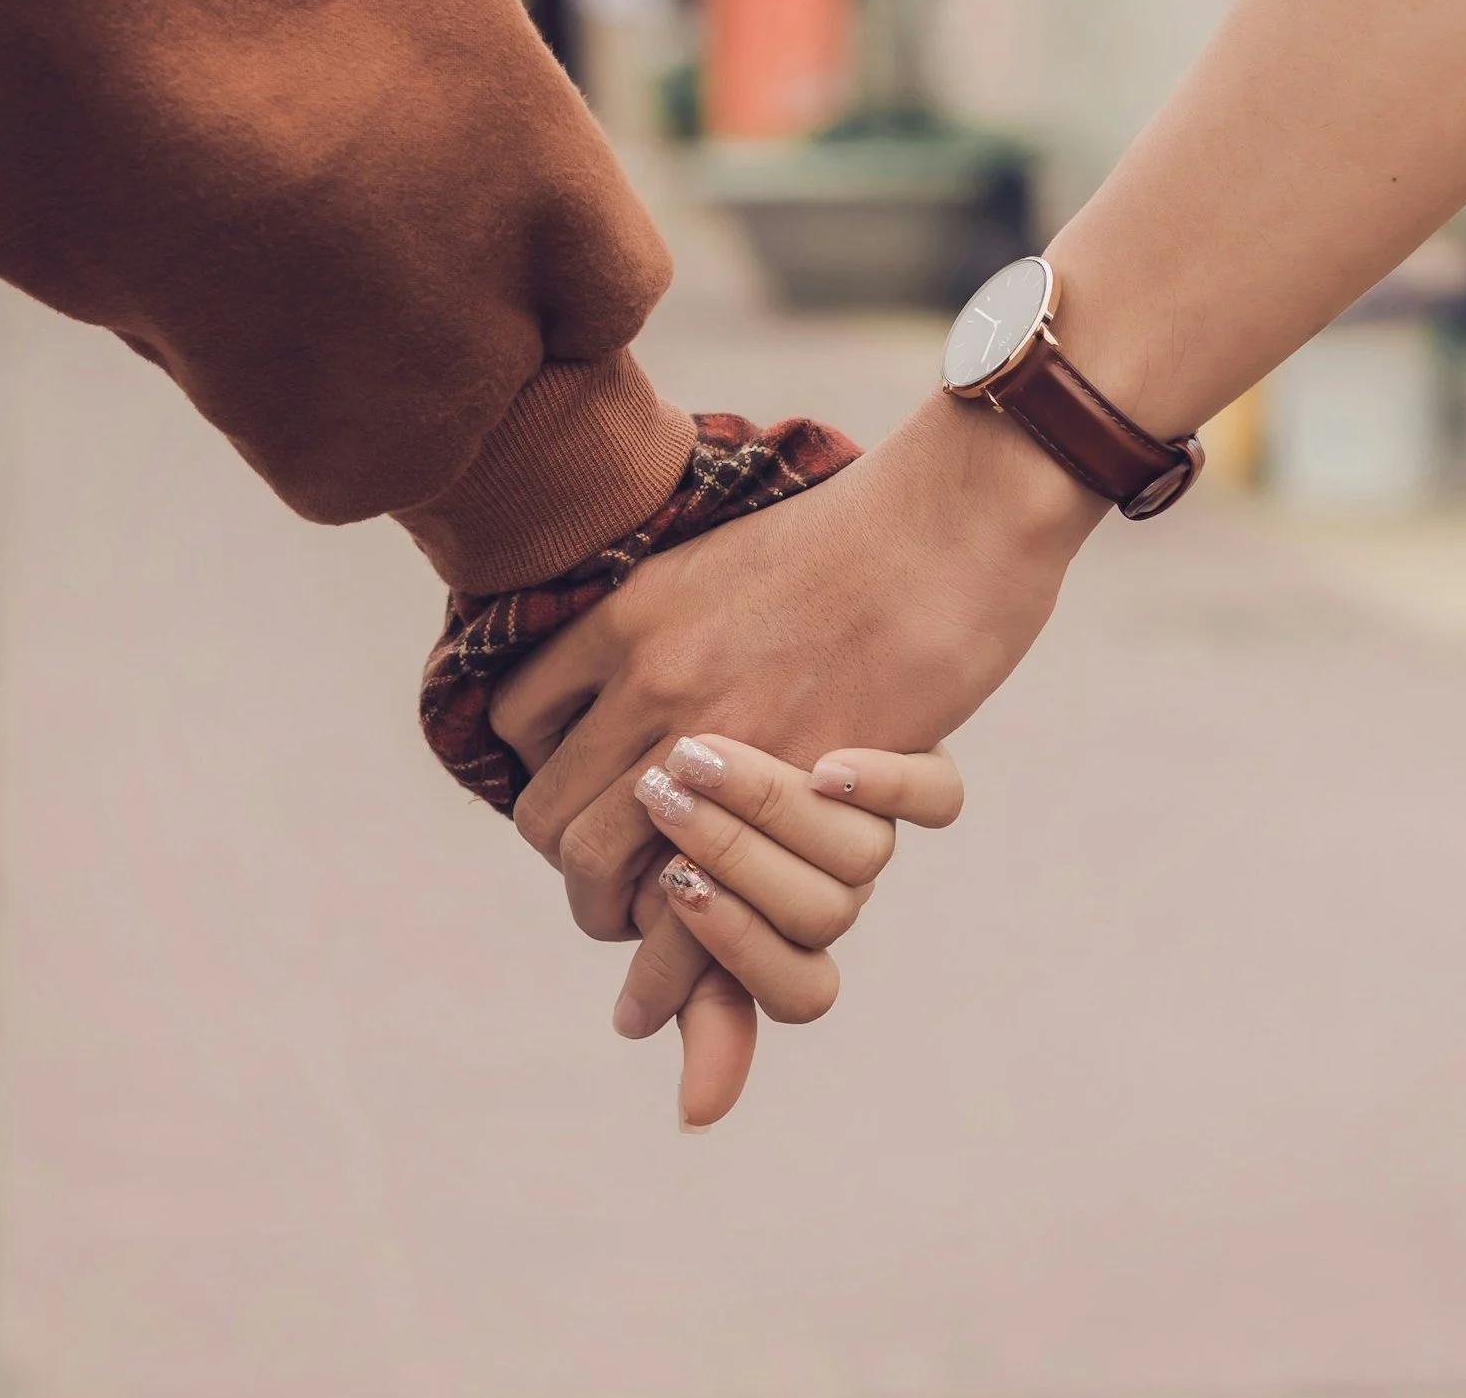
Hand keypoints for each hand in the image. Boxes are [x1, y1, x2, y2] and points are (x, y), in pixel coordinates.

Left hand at [494, 393, 1097, 941]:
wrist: (949, 530)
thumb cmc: (857, 537)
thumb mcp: (719, 558)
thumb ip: (663, 620)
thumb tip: (630, 676)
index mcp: (626, 614)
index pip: (516, 719)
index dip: (538, 769)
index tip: (577, 792)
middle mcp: (650, 678)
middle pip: (544, 811)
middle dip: (567, 863)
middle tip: (601, 885)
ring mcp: (713, 736)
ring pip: (594, 861)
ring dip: (607, 912)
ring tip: (636, 923)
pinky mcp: (784, 786)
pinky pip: (683, 889)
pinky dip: (672, 934)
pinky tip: (689, 925)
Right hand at [614, 737, 963, 1127]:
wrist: (765, 711)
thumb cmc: (708, 826)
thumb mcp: (686, 904)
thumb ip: (689, 990)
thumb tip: (696, 1119)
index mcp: (792, 936)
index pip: (796, 991)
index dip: (736, 948)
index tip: (673, 890)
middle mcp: (842, 891)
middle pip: (819, 912)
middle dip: (730, 853)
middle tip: (658, 794)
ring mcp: (881, 830)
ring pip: (863, 857)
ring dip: (776, 806)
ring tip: (698, 754)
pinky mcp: (922, 757)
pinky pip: (939, 801)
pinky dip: (890, 785)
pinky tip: (830, 764)